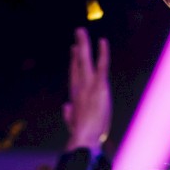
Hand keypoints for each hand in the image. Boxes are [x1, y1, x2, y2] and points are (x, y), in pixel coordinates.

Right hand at [64, 28, 111, 151]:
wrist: (84, 138)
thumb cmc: (81, 136)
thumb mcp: (74, 124)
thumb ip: (69, 114)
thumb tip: (66, 106)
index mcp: (76, 96)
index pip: (74, 74)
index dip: (74, 61)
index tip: (74, 50)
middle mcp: (80, 87)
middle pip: (78, 63)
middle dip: (79, 47)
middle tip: (79, 32)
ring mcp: (88, 86)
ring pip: (85, 60)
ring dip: (84, 44)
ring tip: (81, 31)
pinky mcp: (99, 87)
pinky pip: (101, 66)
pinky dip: (102, 53)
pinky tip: (103, 42)